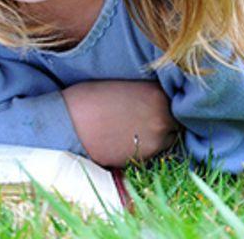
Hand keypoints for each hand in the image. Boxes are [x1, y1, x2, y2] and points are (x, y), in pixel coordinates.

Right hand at [63, 80, 179, 166]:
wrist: (67, 125)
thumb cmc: (87, 99)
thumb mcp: (120, 85)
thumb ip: (143, 92)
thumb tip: (154, 98)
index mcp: (157, 95)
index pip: (176, 99)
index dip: (166, 101)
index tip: (155, 102)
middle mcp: (163, 119)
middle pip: (176, 121)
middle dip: (165, 119)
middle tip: (146, 116)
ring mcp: (155, 142)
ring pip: (168, 139)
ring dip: (157, 134)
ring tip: (136, 128)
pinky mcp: (143, 159)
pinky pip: (153, 152)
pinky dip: (145, 147)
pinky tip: (127, 140)